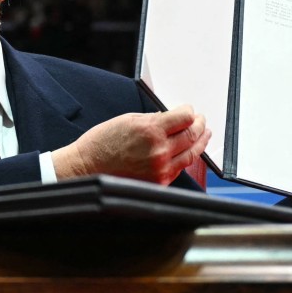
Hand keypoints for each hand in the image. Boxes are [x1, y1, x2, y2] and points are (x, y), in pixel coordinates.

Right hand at [53, 105, 211, 185]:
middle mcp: (159, 150)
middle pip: (192, 134)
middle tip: (201, 121)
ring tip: (204, 135)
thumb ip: (153, 119)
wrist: (87, 168)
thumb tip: (170, 119)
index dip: (190, 111)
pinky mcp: (159, 182)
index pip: (186, 117)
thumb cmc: (101, 144)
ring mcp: (160, 168)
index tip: (189, 110)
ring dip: (200, 142)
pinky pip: (180, 168)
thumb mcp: (127, 120)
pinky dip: (187, 157)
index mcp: (150, 130)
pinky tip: (189, 152)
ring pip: (192, 153)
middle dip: (199, 124)